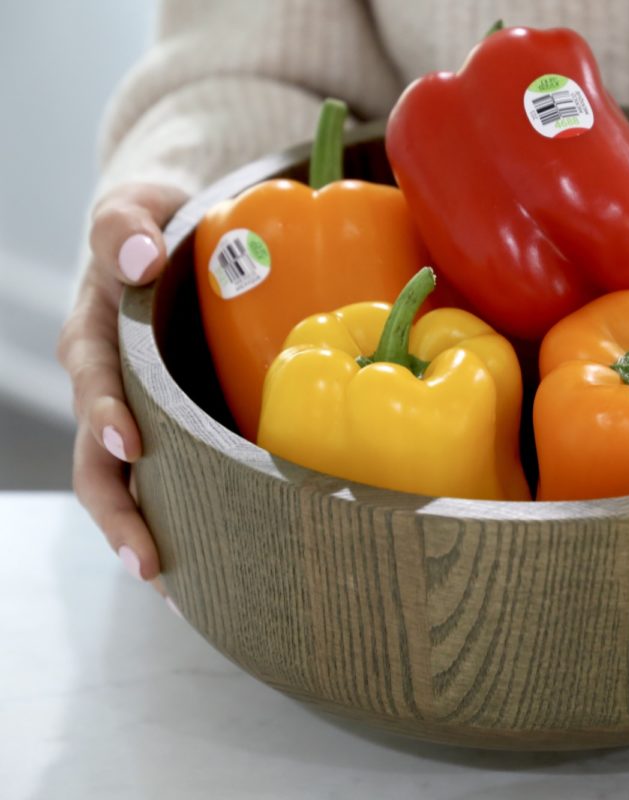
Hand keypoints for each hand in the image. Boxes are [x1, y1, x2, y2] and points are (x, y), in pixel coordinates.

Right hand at [58, 183, 187, 594]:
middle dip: (119, 510)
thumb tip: (138, 256)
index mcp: (97, 334)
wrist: (169, 240)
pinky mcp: (168, 428)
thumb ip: (128, 222)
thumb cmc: (154, 225)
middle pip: (99, 457)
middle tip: (147, 558)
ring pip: (125, 483)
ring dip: (142, 532)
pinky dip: (177, 520)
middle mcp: (108, 383)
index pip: (94, 377)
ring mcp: (134, 412)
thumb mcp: (136, 206)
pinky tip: (206, 566)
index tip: (132, 445)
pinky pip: (166, 479)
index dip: (106, 413)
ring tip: (171, 585)